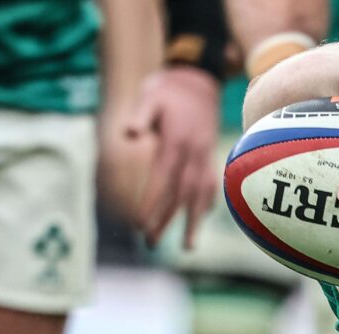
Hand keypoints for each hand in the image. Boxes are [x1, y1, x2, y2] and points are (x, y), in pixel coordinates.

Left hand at [123, 66, 221, 247]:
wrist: (199, 81)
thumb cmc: (169, 89)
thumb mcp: (151, 95)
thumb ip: (140, 114)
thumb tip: (128, 133)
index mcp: (176, 143)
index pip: (163, 180)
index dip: (152, 203)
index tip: (140, 224)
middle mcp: (193, 154)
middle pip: (180, 194)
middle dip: (166, 220)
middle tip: (150, 243)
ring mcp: (204, 157)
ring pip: (199, 194)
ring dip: (193, 222)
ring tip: (187, 248)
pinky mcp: (209, 157)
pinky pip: (210, 185)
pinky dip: (207, 203)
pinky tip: (201, 217)